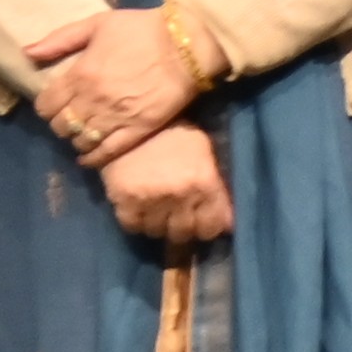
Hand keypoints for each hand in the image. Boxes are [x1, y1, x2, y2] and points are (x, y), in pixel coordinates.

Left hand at [21, 3, 200, 165]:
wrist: (186, 46)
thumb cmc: (142, 30)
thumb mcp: (98, 23)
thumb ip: (60, 39)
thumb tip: (27, 53)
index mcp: (80, 74)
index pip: (46, 104)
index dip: (46, 106)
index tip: (54, 103)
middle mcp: (92, 101)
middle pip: (61, 125)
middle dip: (60, 122)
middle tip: (69, 117)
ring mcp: (114, 119)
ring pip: (80, 141)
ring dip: (76, 139)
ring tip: (82, 133)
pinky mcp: (137, 131)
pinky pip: (106, 152)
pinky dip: (92, 158)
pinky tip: (88, 157)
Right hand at [97, 122, 229, 246]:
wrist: (131, 118)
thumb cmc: (173, 133)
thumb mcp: (203, 151)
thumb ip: (217, 187)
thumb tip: (228, 223)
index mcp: (204, 181)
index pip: (211, 227)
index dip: (207, 227)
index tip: (201, 222)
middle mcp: (180, 194)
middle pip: (183, 233)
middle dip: (182, 226)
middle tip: (177, 214)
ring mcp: (150, 199)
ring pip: (157, 232)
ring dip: (158, 224)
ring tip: (157, 208)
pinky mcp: (123, 200)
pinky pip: (132, 226)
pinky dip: (136, 220)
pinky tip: (138, 206)